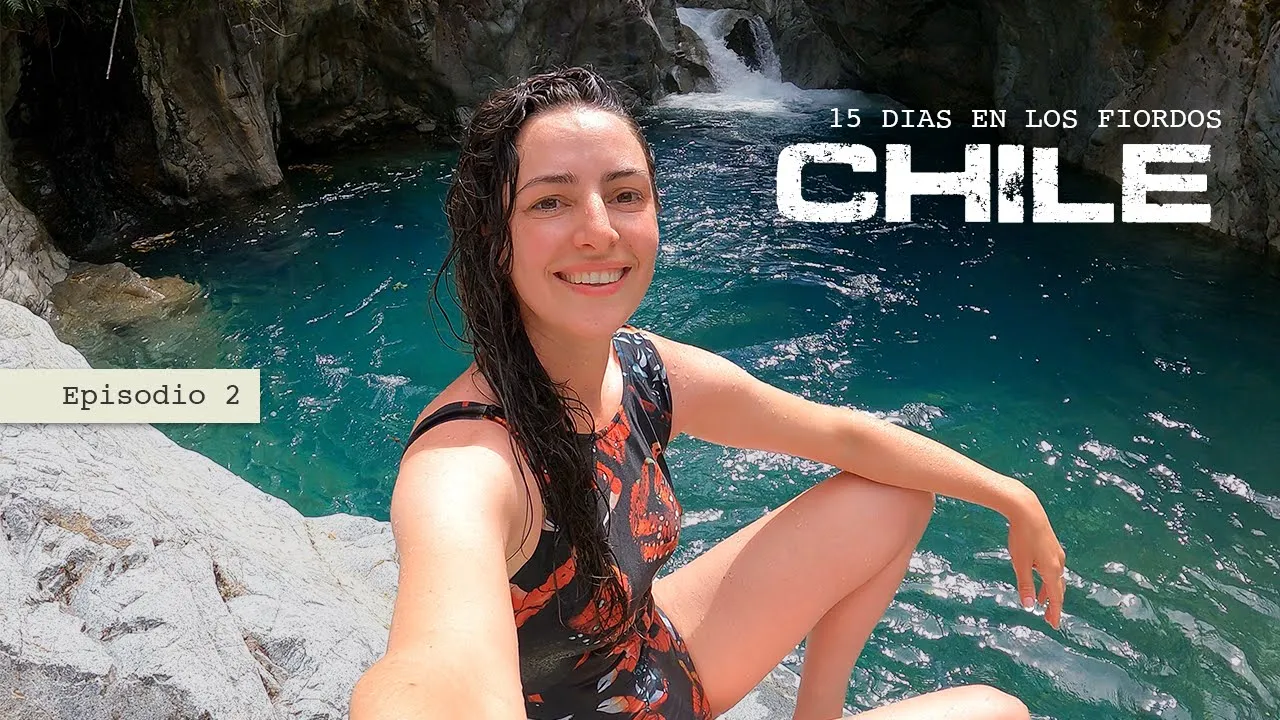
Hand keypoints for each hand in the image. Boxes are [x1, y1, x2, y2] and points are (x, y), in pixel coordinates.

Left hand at [1006, 489, 1066, 628]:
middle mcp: (1058, 562)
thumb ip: (1025, 585)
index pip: (1056, 597)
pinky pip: (1053, 567)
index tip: (1054, 625)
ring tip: (1041, 602)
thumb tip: (1029, 606)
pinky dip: (1048, 578)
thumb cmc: (1022, 537)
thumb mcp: (1020, 564)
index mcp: (1051, 569)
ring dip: (1049, 591)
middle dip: (1053, 604)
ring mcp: (1056, 553)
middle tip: (1048, 618)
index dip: (1055, 612)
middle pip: (1058, 589)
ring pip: (1056, 577)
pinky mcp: (1052, 545)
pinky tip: (1038, 577)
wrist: (1027, 509)